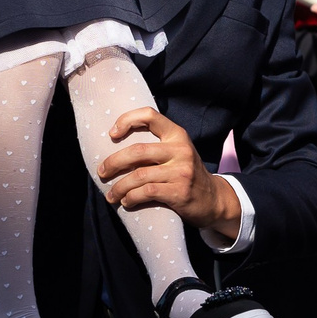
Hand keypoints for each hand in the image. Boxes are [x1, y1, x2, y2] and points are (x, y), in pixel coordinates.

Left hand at [95, 106, 241, 238]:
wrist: (214, 200)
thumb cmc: (187, 175)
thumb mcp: (178, 153)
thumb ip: (156, 146)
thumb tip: (117, 146)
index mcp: (178, 135)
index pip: (150, 115)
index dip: (127, 120)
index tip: (112, 134)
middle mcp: (181, 150)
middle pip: (137, 151)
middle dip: (114, 162)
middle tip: (102, 173)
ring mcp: (182, 171)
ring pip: (139, 175)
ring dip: (119, 187)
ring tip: (111, 195)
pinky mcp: (180, 192)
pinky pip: (147, 192)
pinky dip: (131, 198)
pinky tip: (126, 201)